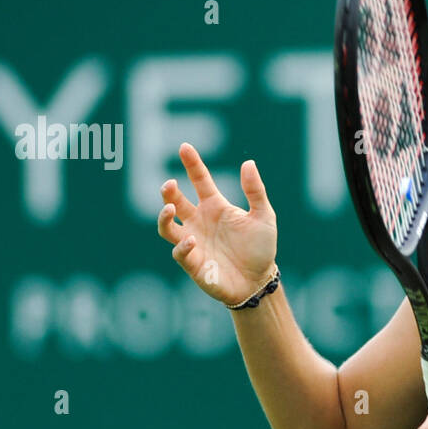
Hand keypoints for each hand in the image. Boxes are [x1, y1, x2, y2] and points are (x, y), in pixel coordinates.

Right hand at [157, 143, 277, 305]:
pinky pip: (180, 252)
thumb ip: (255, 191)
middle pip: (175, 201)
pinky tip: (194, 240)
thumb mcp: (263, 217)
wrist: (258, 281)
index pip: (199, 180)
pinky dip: (183, 246)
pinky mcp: (192, 263)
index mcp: (215, 206)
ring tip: (170, 208)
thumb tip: (248, 163)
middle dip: (168, 192)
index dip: (191, 164)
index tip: (184, 147)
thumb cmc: (260, 248)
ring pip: (167, 226)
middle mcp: (199, 221)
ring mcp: (193, 242)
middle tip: (169, 184)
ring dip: (164, 217)